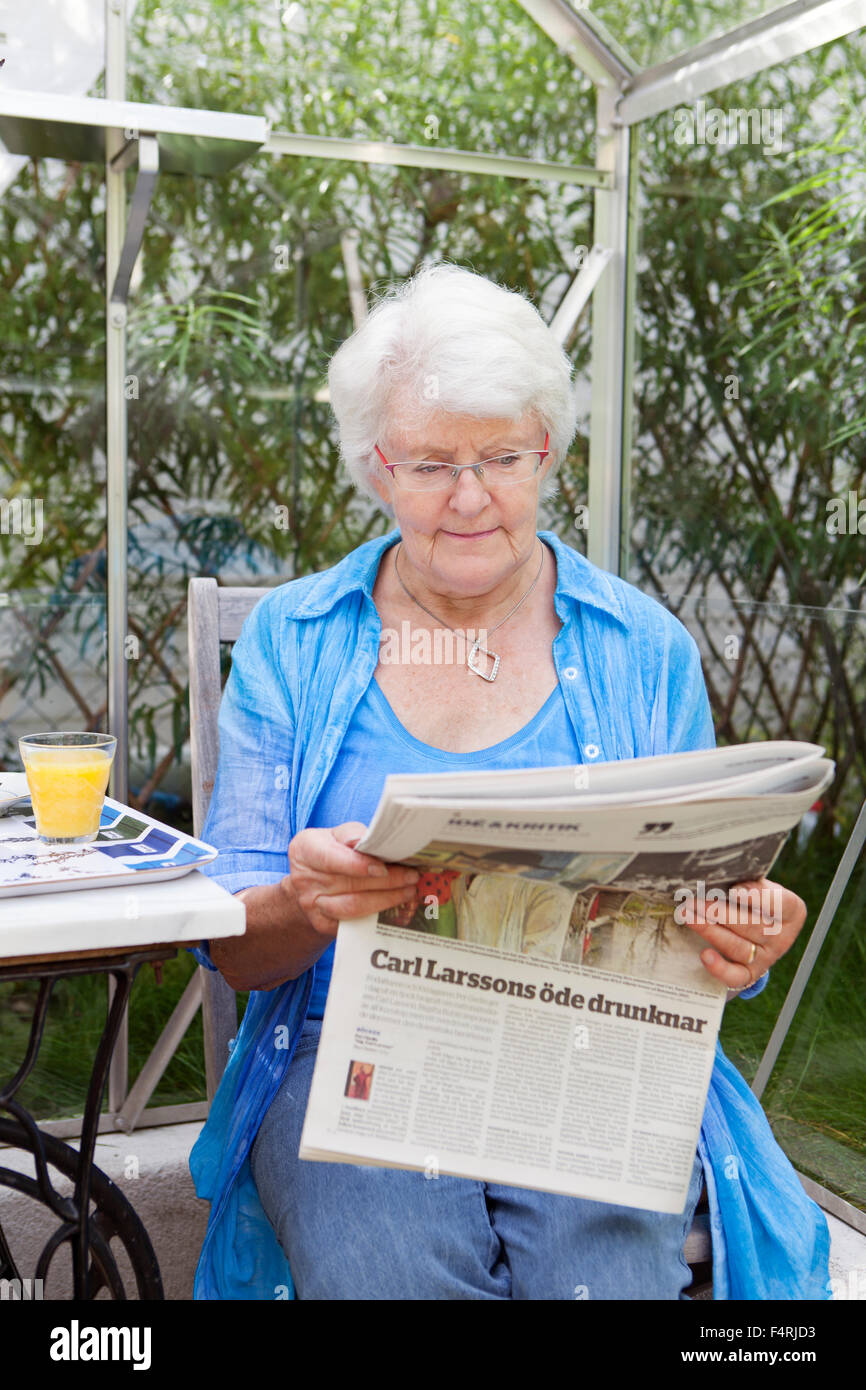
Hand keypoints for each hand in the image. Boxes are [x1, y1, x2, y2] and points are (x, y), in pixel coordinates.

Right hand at [287, 821, 419, 939]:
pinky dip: (379, 914)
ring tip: (409, 890)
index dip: (358, 865)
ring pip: (353, 906)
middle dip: (386, 881)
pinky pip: (355, 922)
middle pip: (349, 883)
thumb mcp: (337, 835)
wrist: (312, 884)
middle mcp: (304, 879)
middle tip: (412, 876)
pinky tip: (396, 905)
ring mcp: (313, 905)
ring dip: (386, 899)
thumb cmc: (332, 852)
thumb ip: (354, 835)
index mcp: (305, 850)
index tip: (383, 868)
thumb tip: (377, 841)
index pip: (332, 858)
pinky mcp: (324, 924)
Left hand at [681, 877, 806, 993]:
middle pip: (751, 925)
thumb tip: (719, 881)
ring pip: (738, 947)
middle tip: (694, 900)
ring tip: (688, 916)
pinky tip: (705, 955)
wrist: (751, 927)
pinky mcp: (750, 974)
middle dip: (719, 912)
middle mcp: (782, 937)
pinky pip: (736, 976)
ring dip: (710, 930)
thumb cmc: (751, 900)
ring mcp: (767, 958)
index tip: (734, 890)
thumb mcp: (756, 887)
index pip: (780, 903)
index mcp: (791, 911)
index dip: (757, 897)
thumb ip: (746, 883)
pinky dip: (719, 968)